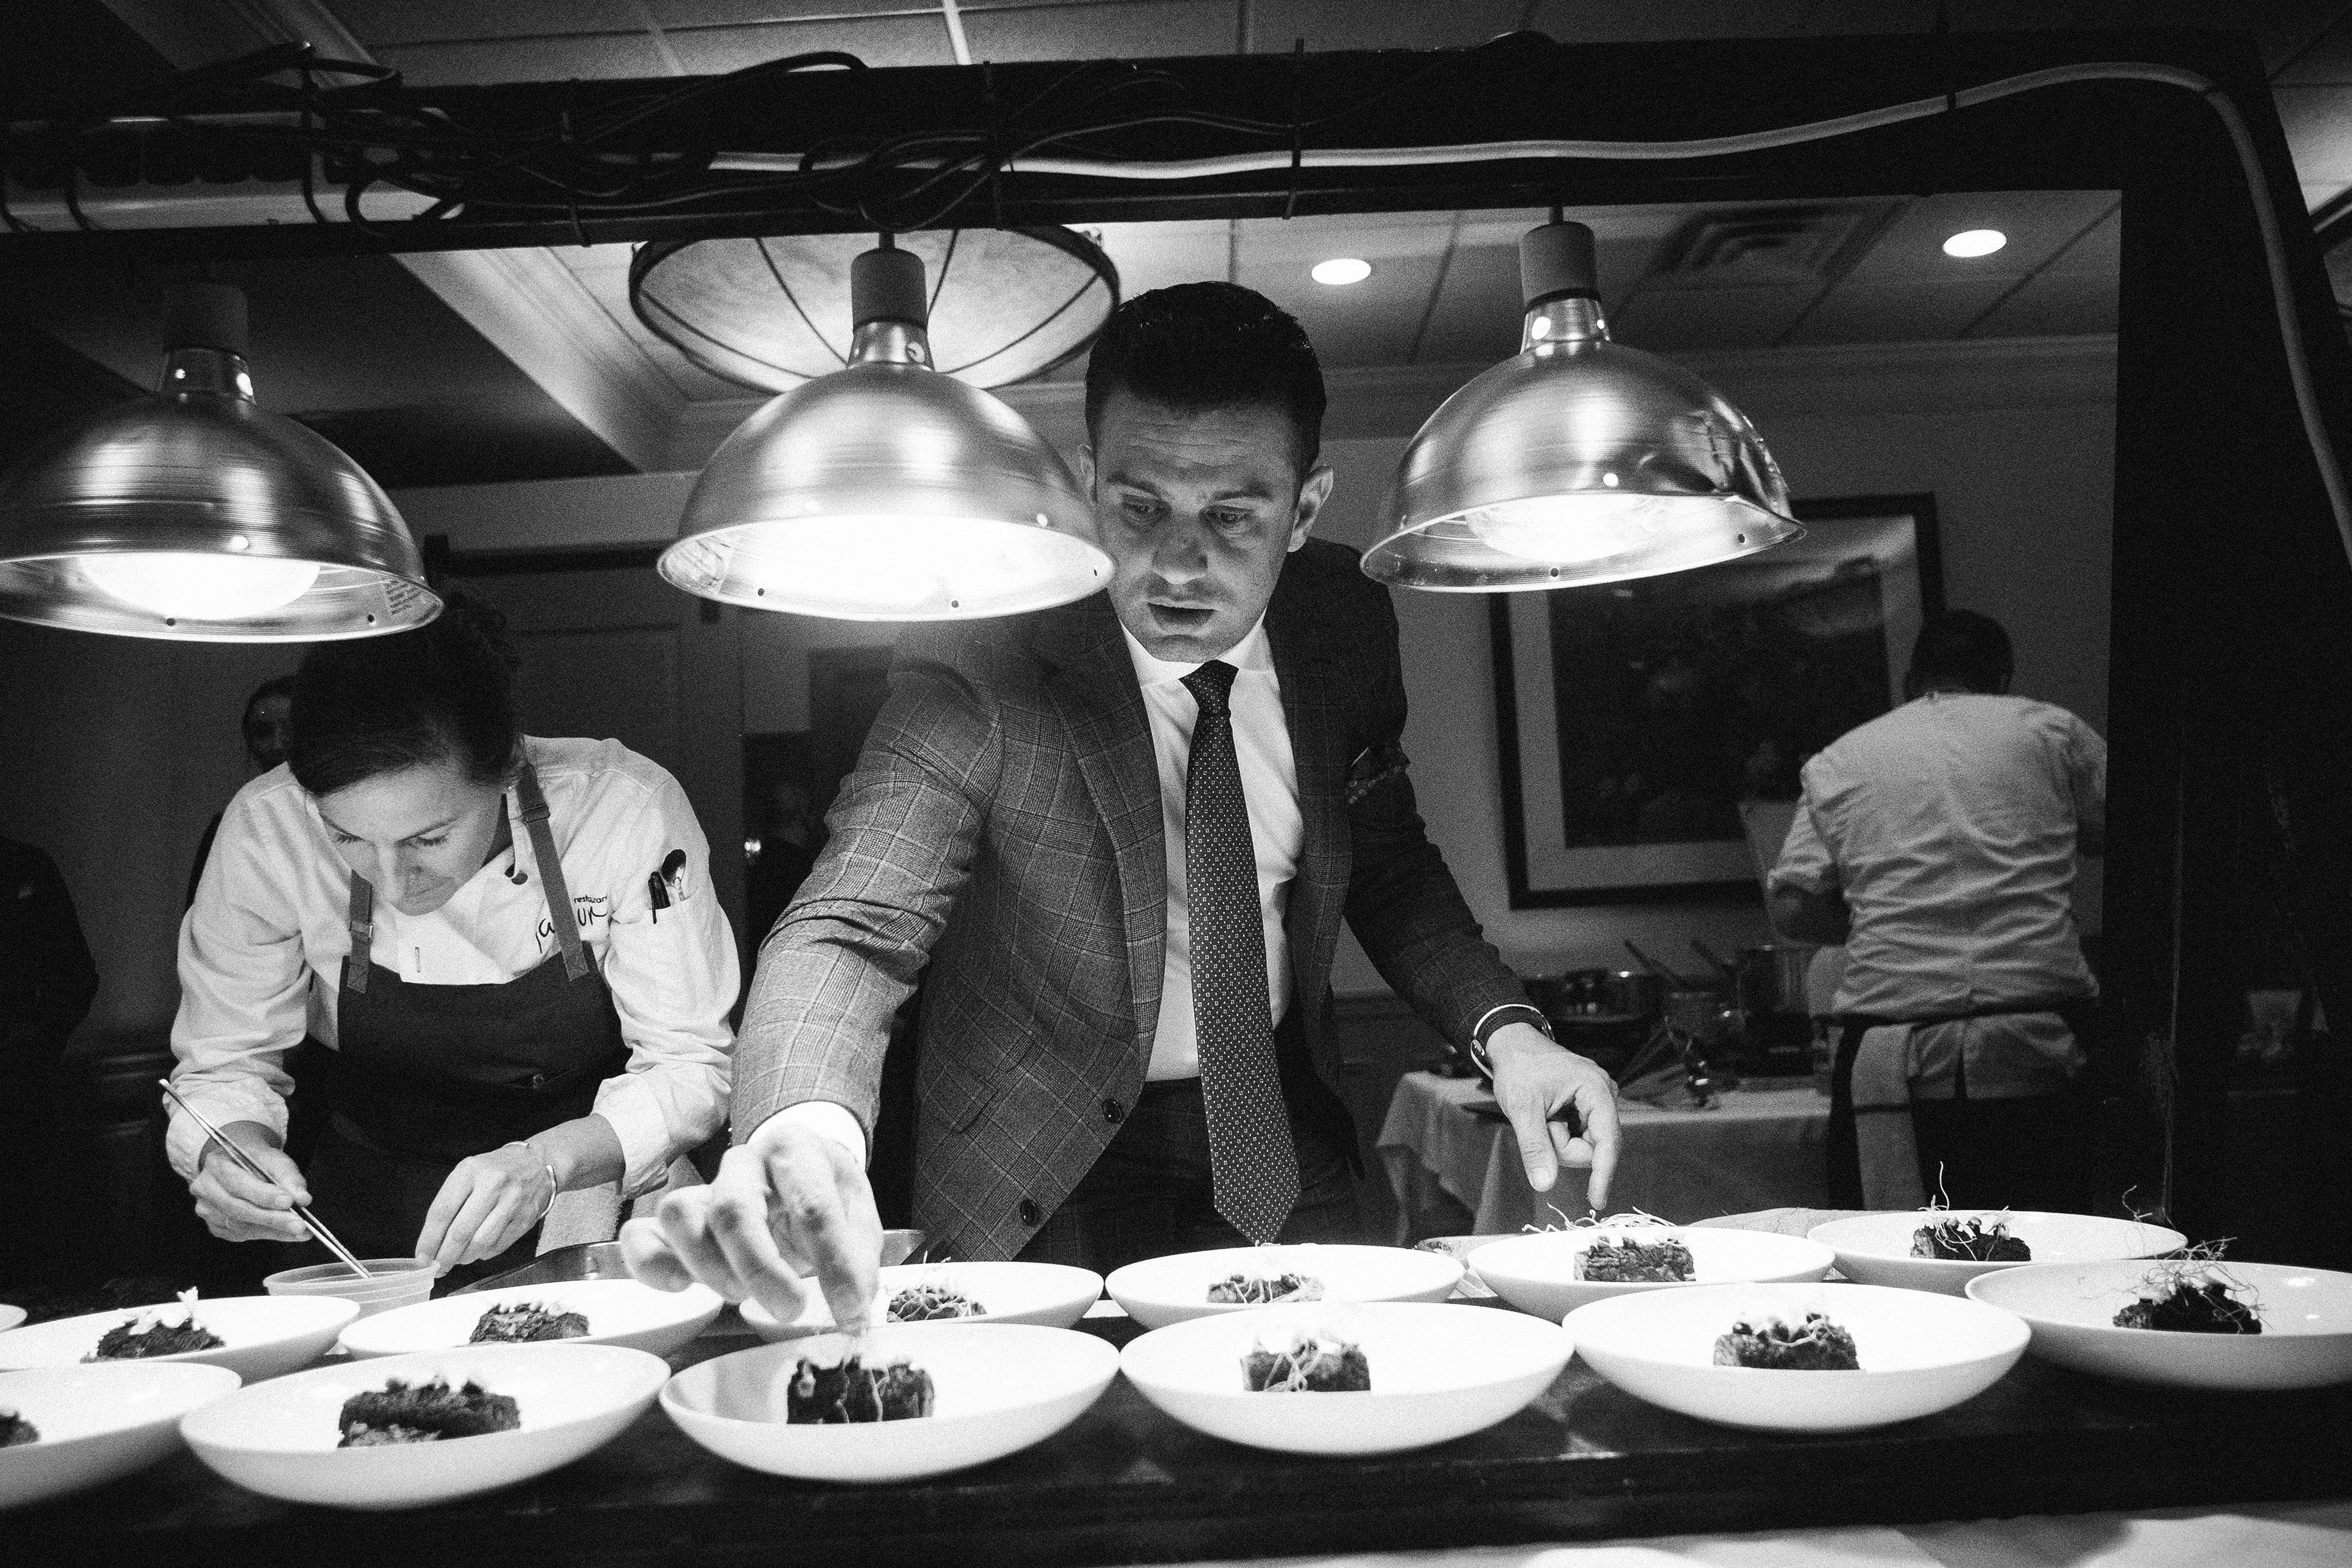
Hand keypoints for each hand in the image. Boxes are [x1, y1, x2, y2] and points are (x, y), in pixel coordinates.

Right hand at [188, 1120, 312, 1243]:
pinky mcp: (216, 1226)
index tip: (289, 1201)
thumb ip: (289, 1177)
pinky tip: (285, 1233)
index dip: (264, 1195)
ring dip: (273, 1230)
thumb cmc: (256, 1160)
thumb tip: (302, 1198)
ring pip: (240, 1226)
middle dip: (272, 1218)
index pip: (238, 1183)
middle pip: (238, 1208)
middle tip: (299, 1225)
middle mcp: (206, 1189)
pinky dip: (267, 1234)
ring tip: (299, 1232)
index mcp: (216, 1164)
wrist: (241, 1165)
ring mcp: (208, 1210)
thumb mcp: (275, 1159)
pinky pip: (241, 1234)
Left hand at [414, 1142, 555, 1274]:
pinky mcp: (527, 1217)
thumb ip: (451, 1202)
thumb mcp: (468, 1172)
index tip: (421, 1257)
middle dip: (444, 1256)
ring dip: (464, 1257)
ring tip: (458, 1259)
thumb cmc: (495, 1170)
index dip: (429, 1239)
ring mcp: (513, 1201)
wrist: (538, 1162)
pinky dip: (484, 1254)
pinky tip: (479, 1250)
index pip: (442, 1211)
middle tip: (437, 1267)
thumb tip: (433, 1243)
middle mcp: (493, 1184)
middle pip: (460, 1232)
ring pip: (480, 1243)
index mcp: (470, 1171)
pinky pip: (499, 1245)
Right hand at [618, 1115, 879, 1333]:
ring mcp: (703, 1188)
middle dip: (760, 1268)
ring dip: (707, 1265)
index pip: (812, 1205)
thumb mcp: (859, 1220)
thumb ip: (858, 1261)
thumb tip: (852, 1312)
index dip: (834, 1263)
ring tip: (739, 1295)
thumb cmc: (828, 1198)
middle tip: (790, 1308)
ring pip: (681, 1214)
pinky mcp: (675, 1221)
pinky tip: (680, 1287)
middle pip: (733, 1208)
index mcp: (796, 1152)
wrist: (800, 1176)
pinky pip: (642, 1234)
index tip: (849, 1309)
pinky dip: (651, 1264)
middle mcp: (744, 1163)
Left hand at [1488, 1023, 1621, 1209]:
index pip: (1607, 1142)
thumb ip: (1535, 1146)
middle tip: (1542, 1123)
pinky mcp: (1587, 1107)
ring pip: (1585, 1144)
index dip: (1602, 1174)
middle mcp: (1604, 1095)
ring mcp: (1597, 1101)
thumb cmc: (1518, 1067)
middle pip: (1593, 1147)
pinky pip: (1579, 1136)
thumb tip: (1545, 1183)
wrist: (1512, 1045)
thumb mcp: (1522, 1107)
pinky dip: (1560, 1134)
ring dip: (1559, 1139)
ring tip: (1544, 1115)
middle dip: (1563, 1145)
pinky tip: (1549, 1117)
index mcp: (1596, 1089)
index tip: (1596, 1201)